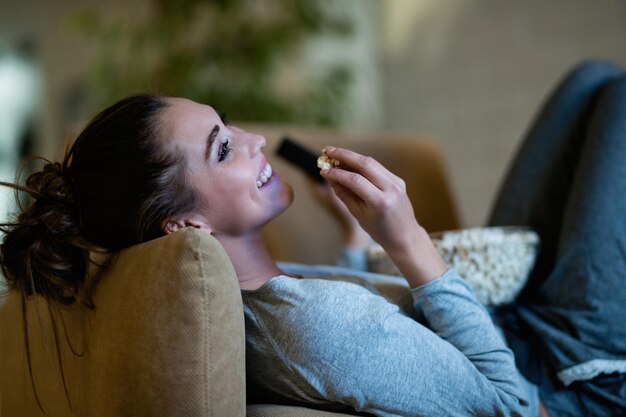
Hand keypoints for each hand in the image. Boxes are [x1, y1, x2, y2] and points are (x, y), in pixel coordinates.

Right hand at [320, 146, 446, 285]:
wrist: (405, 236)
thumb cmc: (379, 230)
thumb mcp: (358, 215)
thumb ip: (344, 194)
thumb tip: (329, 177)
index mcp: (380, 202)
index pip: (356, 181)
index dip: (338, 174)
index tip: (323, 170)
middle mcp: (391, 189)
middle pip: (365, 164)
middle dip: (344, 155)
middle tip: (327, 151)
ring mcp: (397, 182)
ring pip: (371, 162)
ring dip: (352, 156)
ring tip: (335, 154)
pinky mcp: (398, 180)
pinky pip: (377, 167)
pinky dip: (361, 163)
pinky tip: (349, 163)